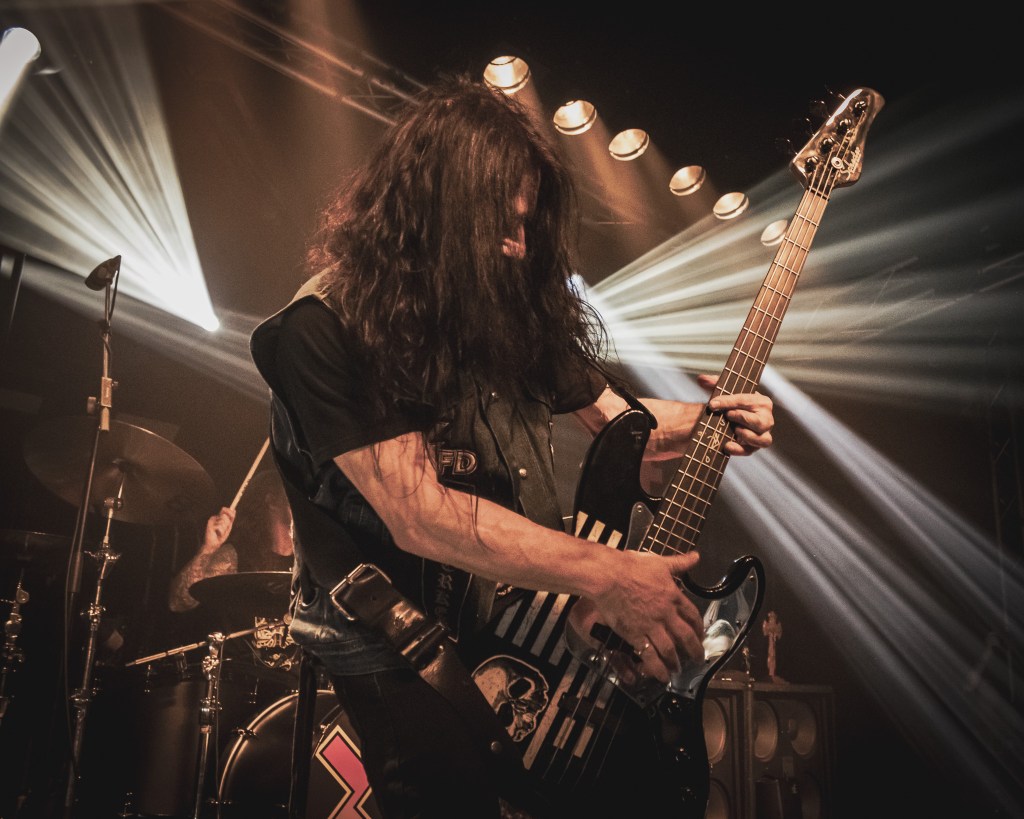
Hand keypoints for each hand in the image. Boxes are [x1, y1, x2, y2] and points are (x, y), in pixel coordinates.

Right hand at [202, 506, 234, 551]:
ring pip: (223, 521)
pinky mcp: (209, 525)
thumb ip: (230, 519)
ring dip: (224, 529)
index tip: (233, 516)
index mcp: (218, 517)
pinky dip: (221, 532)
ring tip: (220, 533)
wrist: (213, 545)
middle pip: (225, 516)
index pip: (224, 510)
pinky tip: (217, 534)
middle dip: (227, 524)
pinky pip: (220, 527)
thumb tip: (234, 510)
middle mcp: (214, 518)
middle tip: (223, 530)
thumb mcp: (228, 527)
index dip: (229, 511)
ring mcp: (211, 521)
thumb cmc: (220, 536)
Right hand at [592, 550, 704, 683]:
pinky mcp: (635, 634)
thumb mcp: (659, 562)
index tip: (700, 634)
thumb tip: (695, 556)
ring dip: (676, 662)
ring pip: (670, 649)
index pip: (692, 615)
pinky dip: (657, 667)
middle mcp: (666, 613)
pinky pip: (649, 655)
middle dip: (694, 650)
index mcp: (673, 595)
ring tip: (678, 670)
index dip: (699, 627)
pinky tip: (661, 676)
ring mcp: (651, 625)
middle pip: (686, 636)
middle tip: (697, 658)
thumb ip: (679, 563)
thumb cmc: (630, 566)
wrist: (608, 575)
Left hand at [698, 373, 773, 455]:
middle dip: (743, 418)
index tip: (712, 404)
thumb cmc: (732, 402)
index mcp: (762, 402)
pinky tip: (727, 446)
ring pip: (763, 440)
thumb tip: (701, 379)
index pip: (746, 401)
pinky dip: (739, 450)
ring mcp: (762, 434)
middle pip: (761, 422)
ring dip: (747, 436)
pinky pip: (751, 451)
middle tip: (728, 415)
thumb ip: (714, 383)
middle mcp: (766, 419)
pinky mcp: (754, 446)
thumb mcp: (724, 391)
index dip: (728, 402)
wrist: (733, 417)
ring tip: (734, 430)